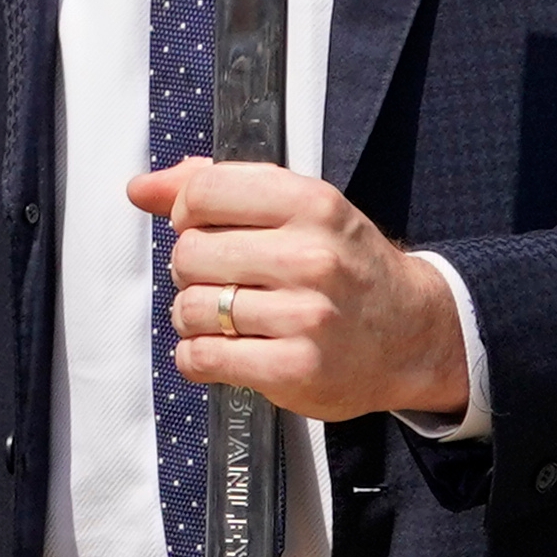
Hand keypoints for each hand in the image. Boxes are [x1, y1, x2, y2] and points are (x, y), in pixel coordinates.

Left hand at [131, 155, 467, 424]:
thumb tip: (142, 188)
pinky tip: (225, 349)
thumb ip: (219, 189)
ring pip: (190, 307)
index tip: (202, 227)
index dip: (187, 212)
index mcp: (312, 204)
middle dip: (191, 270)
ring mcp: (306, 315)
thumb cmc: (348, 268)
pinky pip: (202, 357)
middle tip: (224, 280)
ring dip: (194, 316)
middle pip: (189, 253)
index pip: (205, 191)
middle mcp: (311, 257)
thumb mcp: (301, 210)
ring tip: (227, 317)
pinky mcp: (295, 368)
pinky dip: (197, 357)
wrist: (415, 334)